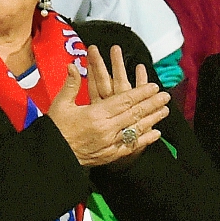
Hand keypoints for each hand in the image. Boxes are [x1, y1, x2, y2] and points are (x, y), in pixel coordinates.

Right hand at [46, 45, 170, 166]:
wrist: (54, 155)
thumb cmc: (56, 129)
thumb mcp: (60, 104)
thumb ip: (70, 84)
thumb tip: (73, 65)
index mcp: (95, 114)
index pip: (124, 100)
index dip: (140, 93)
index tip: (153, 86)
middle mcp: (106, 128)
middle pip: (134, 113)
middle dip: (152, 103)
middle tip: (165, 95)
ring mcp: (110, 143)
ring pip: (136, 128)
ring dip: (153, 119)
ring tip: (165, 110)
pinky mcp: (111, 155)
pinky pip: (131, 146)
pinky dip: (145, 140)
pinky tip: (156, 133)